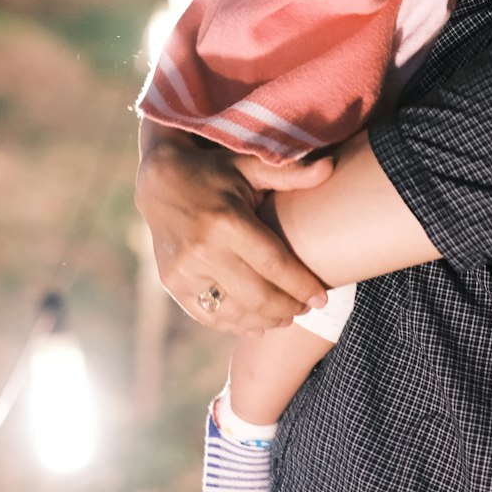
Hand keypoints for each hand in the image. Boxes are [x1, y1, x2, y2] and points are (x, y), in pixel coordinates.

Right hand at [135, 121, 332, 333]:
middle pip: (257, 296)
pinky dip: (235, 324)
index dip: (301, 285)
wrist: (159, 182)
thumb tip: (331, 167)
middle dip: (288, 307)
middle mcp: (203, 250)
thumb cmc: (214, 172)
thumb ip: (290, 173)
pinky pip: (209, 315)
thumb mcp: (249, 167)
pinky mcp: (172, 283)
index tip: (323, 298)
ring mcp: (184, 271)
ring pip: (234, 312)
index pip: (274, 264)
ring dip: (265, 321)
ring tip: (286, 316)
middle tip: (307, 308)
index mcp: (227, 222)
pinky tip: (256, 324)